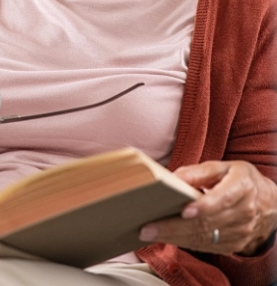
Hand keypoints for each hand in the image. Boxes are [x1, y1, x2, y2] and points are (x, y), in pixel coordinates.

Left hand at [139, 160, 276, 254]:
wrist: (267, 203)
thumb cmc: (238, 179)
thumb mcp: (223, 167)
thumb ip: (198, 171)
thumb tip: (173, 177)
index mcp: (242, 187)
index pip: (223, 199)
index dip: (204, 206)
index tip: (184, 210)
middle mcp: (244, 213)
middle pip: (207, 223)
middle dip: (174, 226)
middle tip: (148, 227)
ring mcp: (239, 233)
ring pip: (203, 238)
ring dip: (174, 237)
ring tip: (150, 233)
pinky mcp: (232, 245)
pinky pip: (205, 246)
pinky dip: (183, 243)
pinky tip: (165, 238)